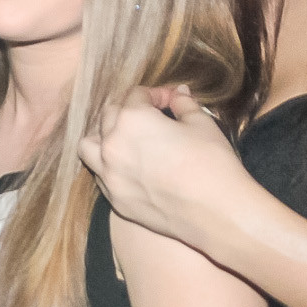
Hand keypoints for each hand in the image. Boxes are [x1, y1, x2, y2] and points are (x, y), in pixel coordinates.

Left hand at [78, 85, 246, 251]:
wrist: (216, 213)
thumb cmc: (212, 163)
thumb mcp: (202, 124)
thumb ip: (184, 105)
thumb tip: (178, 93)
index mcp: (132, 119)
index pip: (136, 95)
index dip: (156, 94)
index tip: (170, 101)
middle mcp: (112, 144)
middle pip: (109, 116)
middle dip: (129, 111)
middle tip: (152, 118)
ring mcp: (109, 174)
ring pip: (89, 146)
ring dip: (104, 136)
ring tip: (125, 139)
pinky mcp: (115, 199)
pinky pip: (100, 175)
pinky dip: (108, 166)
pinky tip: (128, 167)